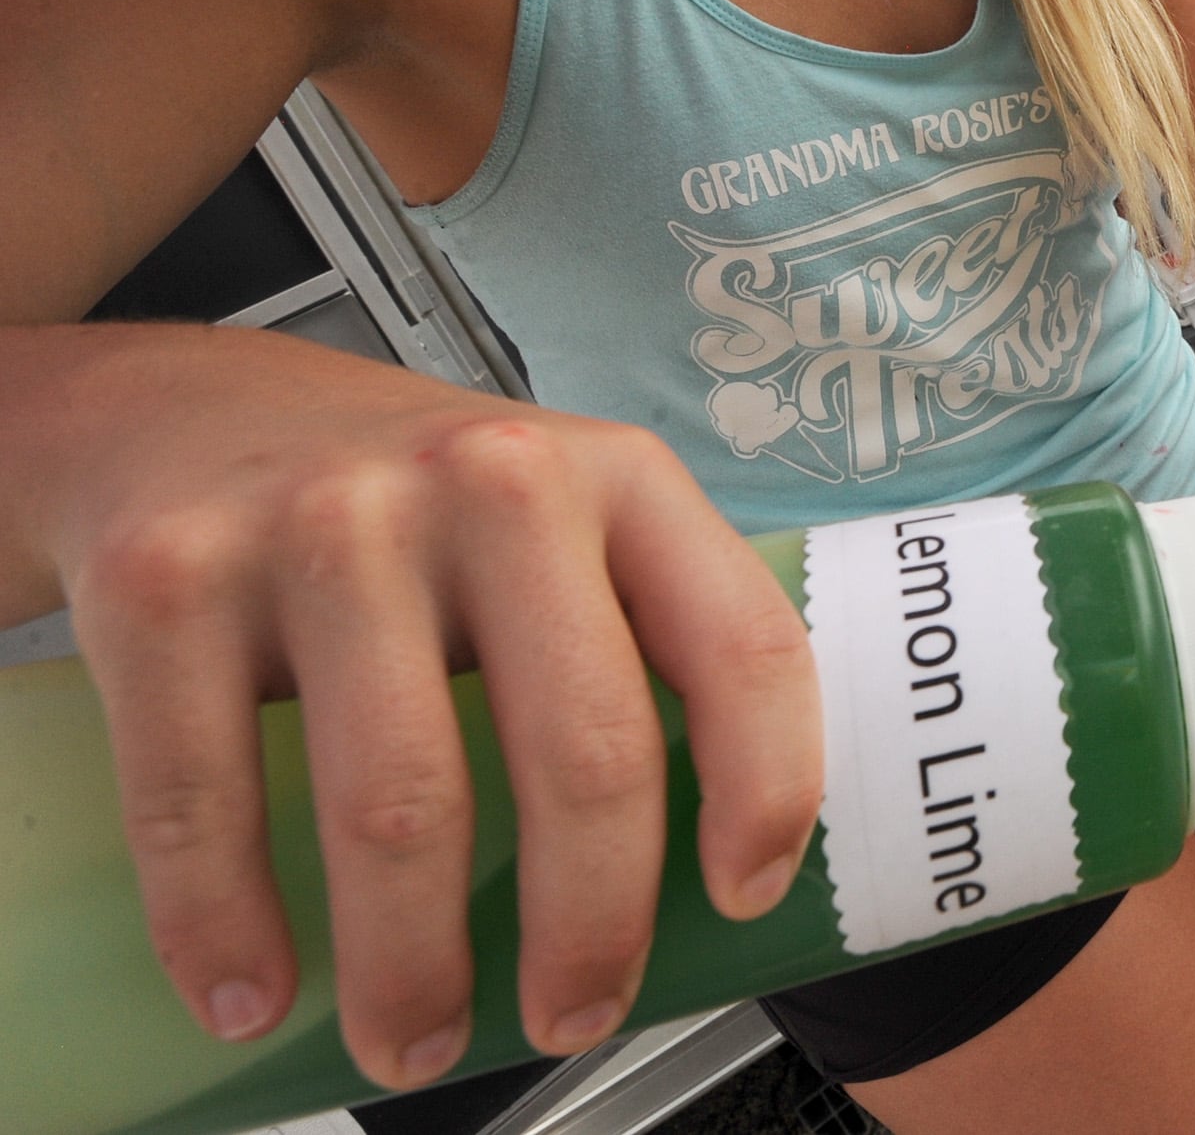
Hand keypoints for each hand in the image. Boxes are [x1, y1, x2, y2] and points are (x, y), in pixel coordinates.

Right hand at [23, 329, 821, 1091]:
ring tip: (414, 1040)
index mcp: (621, 478)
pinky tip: (252, 996)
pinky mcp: (172, 577)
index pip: (744, 644)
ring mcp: (328, 524)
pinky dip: (226, 929)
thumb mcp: (564, 517)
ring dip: (414, 965)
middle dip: (590, 926)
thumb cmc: (414, 505)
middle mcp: (491, 484)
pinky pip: (206, 798)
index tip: (745, 894)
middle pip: (585, 750)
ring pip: (402, 802)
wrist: (189, 409)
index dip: (767, 787)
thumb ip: (641, 636)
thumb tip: (708, 861)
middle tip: (576, 1015)